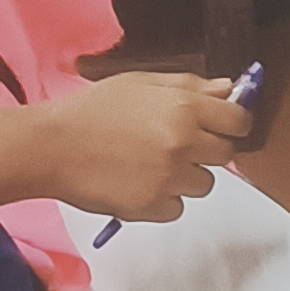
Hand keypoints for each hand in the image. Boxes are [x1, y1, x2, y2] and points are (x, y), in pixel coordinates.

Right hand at [0, 71, 248, 221]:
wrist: (50, 147)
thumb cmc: (91, 110)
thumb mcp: (141, 83)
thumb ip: (190, 85)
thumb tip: (228, 89)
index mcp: (183, 106)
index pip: (239, 121)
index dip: (231, 124)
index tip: (220, 127)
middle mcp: (183, 142)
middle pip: (225, 155)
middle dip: (206, 151)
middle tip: (177, 146)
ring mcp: (170, 177)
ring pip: (203, 184)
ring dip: (185, 177)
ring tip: (149, 165)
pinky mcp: (154, 206)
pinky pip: (177, 208)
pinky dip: (162, 200)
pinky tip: (136, 183)